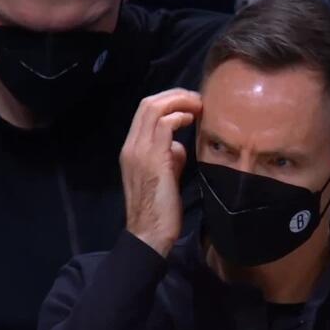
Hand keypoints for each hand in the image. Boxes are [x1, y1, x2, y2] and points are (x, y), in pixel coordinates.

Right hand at [120, 89, 201, 256]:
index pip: (144, 111)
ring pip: (154, 108)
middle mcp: (131, 146)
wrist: (149, 234)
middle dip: (175, 95)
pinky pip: (164, 126)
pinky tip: (192, 121)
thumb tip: (180, 146)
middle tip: (197, 99)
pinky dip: (179, 117)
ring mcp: (139, 151)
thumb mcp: (165, 176)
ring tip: (199, 105)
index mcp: (132, 149)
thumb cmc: (160, 210)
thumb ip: (170, 158)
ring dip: (180, 102)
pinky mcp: (153, 160)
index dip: (168, 101)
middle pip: (147, 103)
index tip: (190, 104)